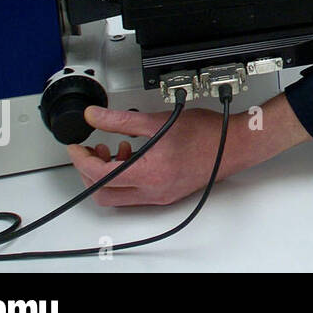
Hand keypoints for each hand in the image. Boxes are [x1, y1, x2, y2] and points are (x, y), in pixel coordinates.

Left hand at [67, 104, 241, 206]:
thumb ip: (121, 120)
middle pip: (103, 193)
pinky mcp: (167, 195)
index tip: (77, 147)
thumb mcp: (158, 120)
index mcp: (148, 172)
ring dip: (108, 176)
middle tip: (90, 151)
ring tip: (114, 151)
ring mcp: (160, 196)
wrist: (235, 144)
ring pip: (118, 197)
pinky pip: (135, 195)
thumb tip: (95, 116)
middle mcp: (152, 190)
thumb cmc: (206, 133)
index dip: (82, 159)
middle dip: (90, 172)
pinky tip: (134, 157)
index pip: (99, 174)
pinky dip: (125, 179)